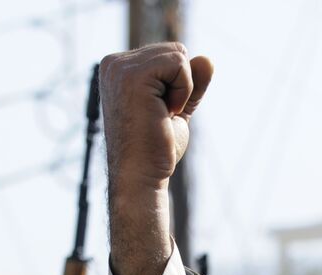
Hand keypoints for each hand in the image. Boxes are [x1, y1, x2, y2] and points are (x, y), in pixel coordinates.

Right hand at [101, 43, 212, 274]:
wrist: (142, 176)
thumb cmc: (156, 149)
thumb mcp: (178, 108)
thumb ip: (190, 84)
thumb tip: (207, 59)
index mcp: (118, 69)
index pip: (168, 55)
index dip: (178, 86)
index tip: (160, 113)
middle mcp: (113, 64)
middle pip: (174, 50)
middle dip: (182, 84)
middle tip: (162, 115)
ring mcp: (119, 68)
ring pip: (178, 54)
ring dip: (183, 89)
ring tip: (161, 114)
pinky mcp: (132, 75)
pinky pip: (179, 63)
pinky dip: (183, 90)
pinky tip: (165, 112)